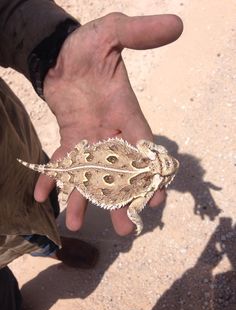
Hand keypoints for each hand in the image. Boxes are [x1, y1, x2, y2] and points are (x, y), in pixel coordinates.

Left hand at [34, 13, 182, 234]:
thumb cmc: (89, 46)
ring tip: (74, 221)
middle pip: (117, 171)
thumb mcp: (113, 33)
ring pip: (88, 173)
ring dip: (81, 197)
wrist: (63, 54)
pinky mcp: (69, 138)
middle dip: (119, 198)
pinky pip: (61, 162)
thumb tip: (175, 25)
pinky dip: (51, 177)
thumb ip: (140, 33)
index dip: (149, 174)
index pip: (143, 148)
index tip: (154, 201)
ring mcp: (88, 138)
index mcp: (126, 113)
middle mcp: (110, 131)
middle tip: (123, 228)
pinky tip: (41, 194)